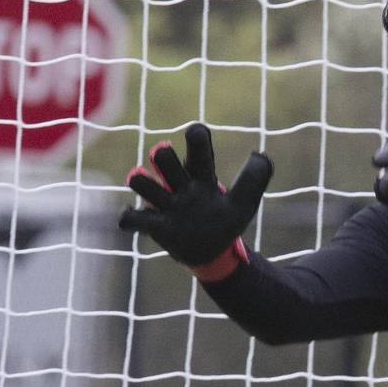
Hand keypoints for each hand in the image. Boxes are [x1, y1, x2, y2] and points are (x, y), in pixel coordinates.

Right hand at [120, 124, 271, 275]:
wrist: (212, 253)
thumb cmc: (226, 222)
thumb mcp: (244, 203)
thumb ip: (254, 180)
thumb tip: (259, 155)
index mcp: (202, 175)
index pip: (198, 145)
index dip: (196, 135)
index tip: (196, 134)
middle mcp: (181, 185)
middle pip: (163, 156)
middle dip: (162, 155)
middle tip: (166, 160)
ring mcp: (166, 204)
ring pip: (140, 182)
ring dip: (141, 181)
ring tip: (149, 190)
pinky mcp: (156, 226)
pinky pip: (132, 218)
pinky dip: (128, 217)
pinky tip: (132, 219)